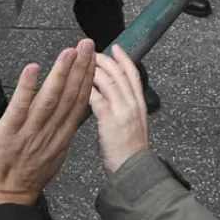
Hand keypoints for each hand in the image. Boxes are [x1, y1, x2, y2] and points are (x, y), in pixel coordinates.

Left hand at [0, 39, 96, 213]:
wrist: (0, 202)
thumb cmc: (22, 181)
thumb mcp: (51, 158)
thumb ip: (60, 135)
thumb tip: (69, 117)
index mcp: (61, 139)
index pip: (78, 104)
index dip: (87, 79)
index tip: (93, 58)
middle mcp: (49, 133)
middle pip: (69, 97)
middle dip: (80, 68)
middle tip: (87, 43)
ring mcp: (28, 133)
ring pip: (49, 100)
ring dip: (60, 73)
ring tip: (69, 51)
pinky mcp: (6, 134)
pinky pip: (19, 108)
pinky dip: (27, 88)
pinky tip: (33, 69)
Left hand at [90, 46, 150, 174]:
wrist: (134, 171)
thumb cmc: (131, 154)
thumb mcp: (135, 127)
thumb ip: (126, 111)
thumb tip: (115, 99)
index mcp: (140, 105)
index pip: (133, 75)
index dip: (124, 59)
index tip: (116, 48)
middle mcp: (133, 104)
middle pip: (120, 73)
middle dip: (106, 59)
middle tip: (93, 51)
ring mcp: (122, 111)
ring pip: (109, 81)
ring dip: (95, 69)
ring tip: (84, 61)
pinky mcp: (110, 120)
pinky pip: (98, 98)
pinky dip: (88, 88)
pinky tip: (79, 83)